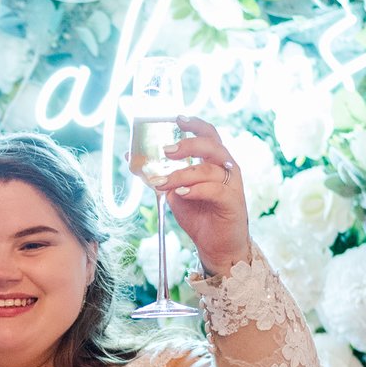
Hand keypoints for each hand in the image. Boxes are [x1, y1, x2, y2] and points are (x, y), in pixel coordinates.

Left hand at [137, 115, 250, 273]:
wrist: (218, 247)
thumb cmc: (200, 216)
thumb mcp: (174, 193)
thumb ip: (161, 175)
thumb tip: (133, 159)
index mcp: (213, 161)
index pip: (208, 134)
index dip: (194, 124)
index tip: (176, 119)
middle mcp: (226, 168)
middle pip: (211, 145)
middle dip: (187, 145)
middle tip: (165, 150)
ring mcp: (232, 184)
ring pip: (207, 169)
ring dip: (180, 174)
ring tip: (161, 182)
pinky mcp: (233, 201)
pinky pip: (214, 189)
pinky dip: (195, 190)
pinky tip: (180, 194)